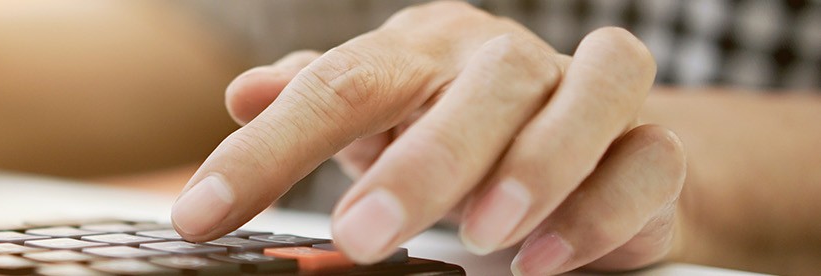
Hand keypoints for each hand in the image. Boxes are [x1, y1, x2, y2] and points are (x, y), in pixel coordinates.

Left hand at [169, 1, 684, 274]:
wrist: (589, 141)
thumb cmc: (453, 128)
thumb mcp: (376, 117)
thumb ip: (313, 102)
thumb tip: (243, 93)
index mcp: (419, 51)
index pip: (335, 87)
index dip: (262, 154)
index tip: (201, 216)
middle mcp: (504, 61)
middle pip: (469, 93)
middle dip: (415, 168)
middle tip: (358, 236)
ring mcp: (586, 94)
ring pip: (582, 101)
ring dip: (532, 169)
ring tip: (481, 234)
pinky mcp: (654, 147)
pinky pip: (649, 161)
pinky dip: (601, 208)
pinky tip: (547, 256)